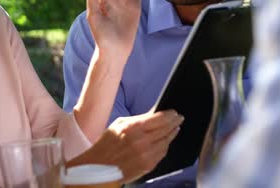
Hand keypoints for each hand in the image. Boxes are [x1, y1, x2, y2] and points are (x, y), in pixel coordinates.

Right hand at [67, 110, 182, 182]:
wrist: (100, 166)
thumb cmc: (107, 144)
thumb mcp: (119, 124)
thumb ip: (137, 120)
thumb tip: (153, 117)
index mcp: (133, 127)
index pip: (160, 119)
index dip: (170, 115)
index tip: (174, 112)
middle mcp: (142, 141)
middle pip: (166, 129)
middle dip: (175, 122)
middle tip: (179, 118)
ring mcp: (147, 154)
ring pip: (166, 141)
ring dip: (172, 133)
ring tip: (175, 128)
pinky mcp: (148, 165)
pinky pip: (162, 153)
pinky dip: (166, 146)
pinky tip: (166, 141)